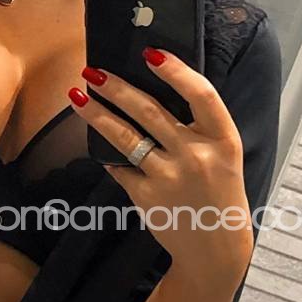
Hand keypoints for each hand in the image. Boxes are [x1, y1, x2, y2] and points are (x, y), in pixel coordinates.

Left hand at [68, 48, 253, 293]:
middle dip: (116, 88)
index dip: (176, 71)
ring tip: (76, 97)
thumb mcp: (224, 156)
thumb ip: (199, 127)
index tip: (150, 53)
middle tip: (93, 71)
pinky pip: (120, 167)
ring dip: (97, 114)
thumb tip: (156, 89)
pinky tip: (98, 143)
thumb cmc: (218, 193)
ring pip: (125, 136)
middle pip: (150, 111)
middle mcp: (196, 155)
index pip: (201, 94)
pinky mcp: (146, 195)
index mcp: (223, 140)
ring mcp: (169, 176)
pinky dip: (109, 156)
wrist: (214, 248)